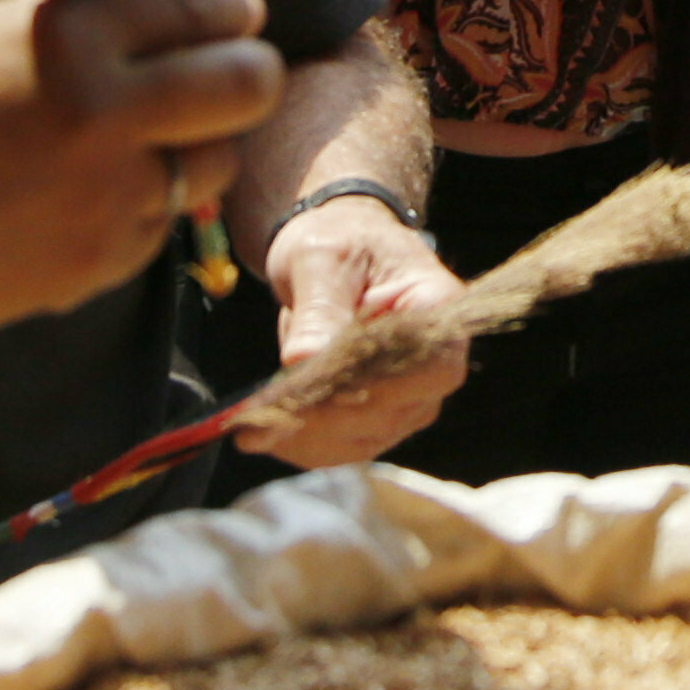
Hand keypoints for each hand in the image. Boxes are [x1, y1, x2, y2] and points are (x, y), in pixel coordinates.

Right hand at [0, 0, 280, 427]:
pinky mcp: (100, 265)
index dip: (227, 4)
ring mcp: (109, 199)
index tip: (235, 9)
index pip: (197, 5)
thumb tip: (143, 5)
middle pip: (248, 84)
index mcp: (66, 39)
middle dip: (247, 70)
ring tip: (140, 136)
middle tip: (227, 68)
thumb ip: (62, 22)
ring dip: (194, 144)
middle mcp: (105, 115)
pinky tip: (81, 194)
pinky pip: (159, 223)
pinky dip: (141, 205)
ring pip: (214, 161)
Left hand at [244, 200, 469, 464]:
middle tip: (253, 412)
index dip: (366, 387)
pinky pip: (340, 448)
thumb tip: (303, 363)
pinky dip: (296, 444)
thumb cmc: (337, 242)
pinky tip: (258, 431)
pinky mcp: (377, 421)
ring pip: (360, 440)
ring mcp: (409, 400)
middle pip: (387, 413)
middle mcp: (436, 365)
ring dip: (299, 434)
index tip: (298, 388)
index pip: (423, 369)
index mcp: (439, 311)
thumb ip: (319, 308)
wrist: (333, 255)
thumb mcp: (321, 258)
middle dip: (316, 416)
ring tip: (249, 414)